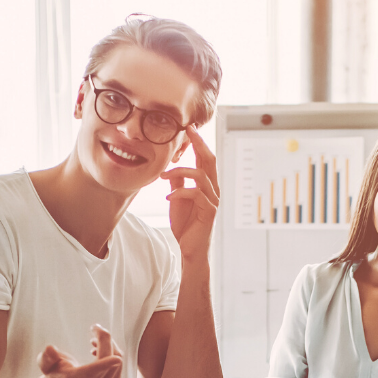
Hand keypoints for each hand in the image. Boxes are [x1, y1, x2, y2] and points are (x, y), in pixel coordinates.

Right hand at [38, 325, 122, 377]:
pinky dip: (112, 352)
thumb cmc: (55, 373)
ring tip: (93, 342)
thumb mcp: (45, 365)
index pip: (90, 373)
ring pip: (116, 358)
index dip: (103, 364)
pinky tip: (98, 352)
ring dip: (108, 344)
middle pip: (107, 358)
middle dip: (104, 338)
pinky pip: (120, 363)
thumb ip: (46, 358)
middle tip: (94, 327)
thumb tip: (50, 349)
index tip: (116, 359)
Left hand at [163, 127, 218, 259]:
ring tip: (164, 175)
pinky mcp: (209, 212)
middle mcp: (213, 190)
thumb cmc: (186, 225)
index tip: (189, 127)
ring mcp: (212, 200)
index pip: (205, 159)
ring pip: (201, 176)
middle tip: (188, 131)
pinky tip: (168, 197)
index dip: (199, 142)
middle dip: (199, 144)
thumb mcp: (177, 199)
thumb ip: (177, 183)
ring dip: (180, 172)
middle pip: (209, 161)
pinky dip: (180, 192)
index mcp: (206, 185)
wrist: (190, 249)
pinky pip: (196, 194)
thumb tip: (170, 168)